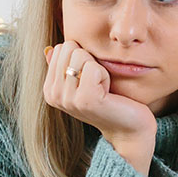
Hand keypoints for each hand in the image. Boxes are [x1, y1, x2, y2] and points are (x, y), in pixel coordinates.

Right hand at [44, 41, 156, 174]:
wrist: (128, 128)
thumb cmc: (108, 101)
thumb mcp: (83, 81)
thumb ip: (65, 65)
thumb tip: (49, 48)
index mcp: (49, 89)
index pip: (61, 48)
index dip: (82, 58)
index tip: (89, 79)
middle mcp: (53, 95)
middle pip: (69, 48)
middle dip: (89, 60)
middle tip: (97, 83)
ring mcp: (67, 99)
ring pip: (80, 55)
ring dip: (98, 68)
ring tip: (102, 88)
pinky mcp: (85, 99)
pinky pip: (93, 67)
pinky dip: (105, 75)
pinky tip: (107, 93)